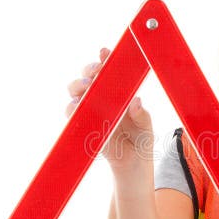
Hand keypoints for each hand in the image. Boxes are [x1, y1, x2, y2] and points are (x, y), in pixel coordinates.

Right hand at [66, 48, 153, 170]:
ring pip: (77, 92)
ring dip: (78, 86)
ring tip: (87, 86)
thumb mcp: (146, 127)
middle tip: (96, 70)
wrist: (132, 166)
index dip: (105, 59)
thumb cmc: (141, 141)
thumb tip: (136, 101)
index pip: (110, 72)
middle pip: (89, 77)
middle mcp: (103, 99)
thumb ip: (142, 115)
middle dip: (89, 69)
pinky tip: (76, 106)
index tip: (105, 52)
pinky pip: (73, 115)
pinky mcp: (84, 126)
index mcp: (120, 94)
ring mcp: (91, 111)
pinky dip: (72, 108)